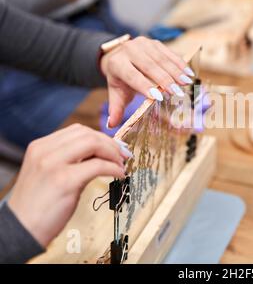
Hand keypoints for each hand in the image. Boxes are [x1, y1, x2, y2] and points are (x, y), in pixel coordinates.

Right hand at [8, 124, 130, 246]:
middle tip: (124, 156)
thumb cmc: (39, 205)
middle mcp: (45, 151)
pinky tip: (119, 175)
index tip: (115, 148)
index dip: (101, 137)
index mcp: (40, 146)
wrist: (21, 230)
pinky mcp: (64, 181)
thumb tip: (102, 153)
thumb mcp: (50, 173)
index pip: (78, 130)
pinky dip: (113, 168)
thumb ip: (71, 160)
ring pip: (93, 144)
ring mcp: (53, 165)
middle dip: (111, 144)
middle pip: (88, 134)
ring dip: (113, 154)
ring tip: (121, 166)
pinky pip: (98, 166)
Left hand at [100, 36, 194, 127]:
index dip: (145, 86)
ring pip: (161, 59)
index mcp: (116, 63)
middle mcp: (128, 50)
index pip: (132, 75)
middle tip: (177, 93)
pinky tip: (189, 73)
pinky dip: (180, 63)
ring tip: (186, 83)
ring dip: (176, 72)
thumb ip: (115, 109)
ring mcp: (143, 43)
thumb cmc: (120, 80)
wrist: (120, 56)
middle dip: (165, 80)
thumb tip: (112, 126)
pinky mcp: (154, 43)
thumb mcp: (116, 93)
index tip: (159, 97)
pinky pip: (169, 53)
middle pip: (149, 66)